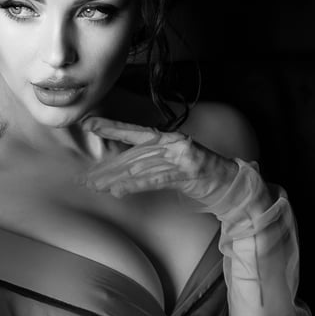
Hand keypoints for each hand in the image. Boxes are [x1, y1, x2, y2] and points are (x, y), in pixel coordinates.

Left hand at [78, 117, 238, 210]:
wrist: (230, 182)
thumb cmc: (200, 174)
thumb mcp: (174, 161)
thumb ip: (151, 161)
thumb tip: (122, 170)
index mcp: (168, 138)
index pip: (134, 132)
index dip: (111, 127)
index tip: (89, 124)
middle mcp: (172, 144)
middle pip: (131, 155)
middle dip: (106, 168)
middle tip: (84, 177)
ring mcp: (180, 158)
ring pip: (140, 168)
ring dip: (115, 179)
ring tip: (95, 187)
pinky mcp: (186, 174)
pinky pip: (155, 180)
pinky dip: (135, 186)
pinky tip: (119, 191)